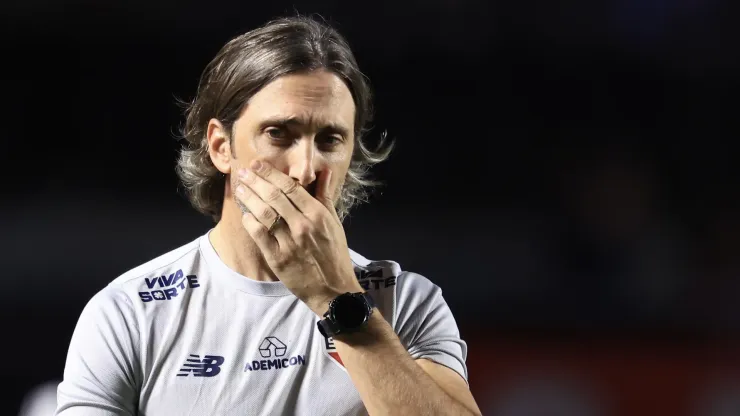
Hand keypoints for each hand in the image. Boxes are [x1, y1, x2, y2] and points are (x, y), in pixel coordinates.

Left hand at [235, 160, 362, 314]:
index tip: (258, 164)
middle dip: (256, 181)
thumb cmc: (335, 255)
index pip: (290, 187)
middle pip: (274, 197)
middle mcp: (302, 226)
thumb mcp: (335, 223)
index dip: (272, 173)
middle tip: (244, 171)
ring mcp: (289, 242)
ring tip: (240, 188)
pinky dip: (250, 222)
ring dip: (249, 198)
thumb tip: (324, 172)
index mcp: (318, 215)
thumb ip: (325, 196)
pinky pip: (259, 235)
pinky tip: (245, 214)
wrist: (334, 290)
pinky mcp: (278, 259)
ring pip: (264, 214)